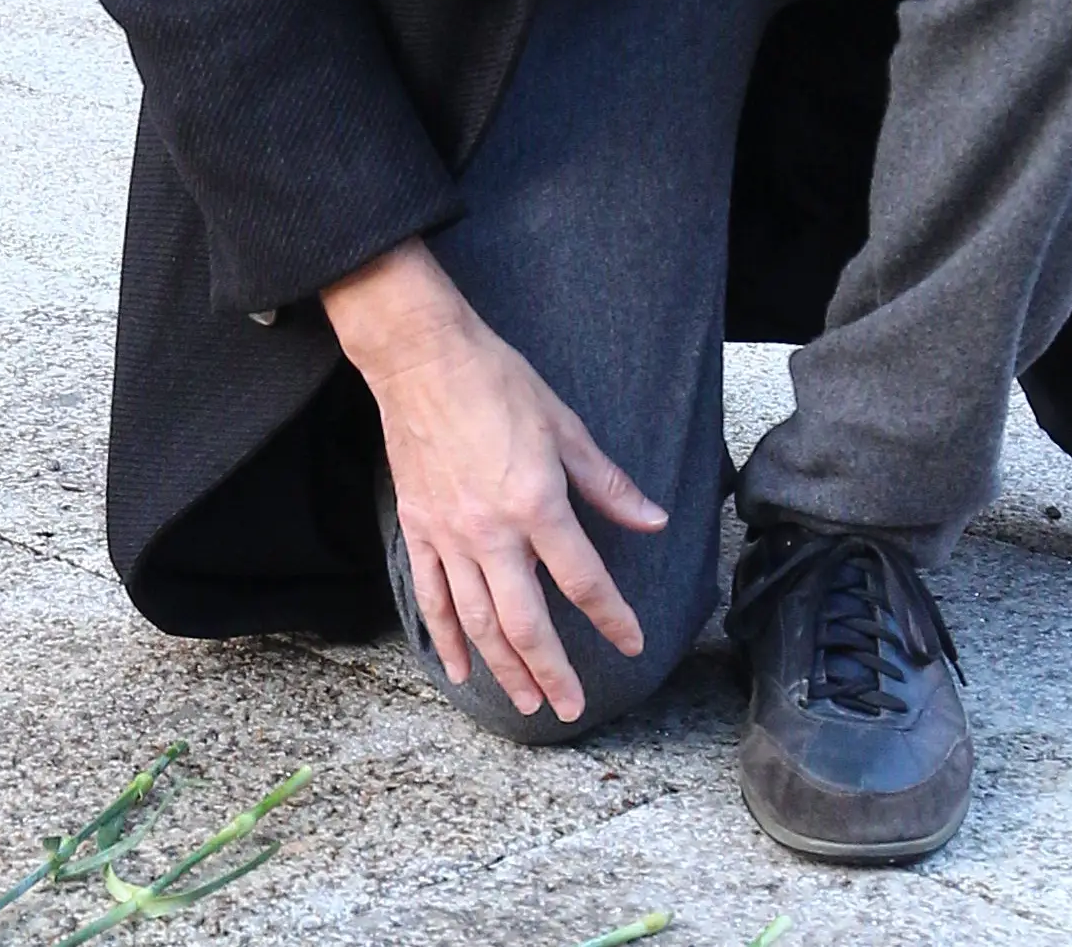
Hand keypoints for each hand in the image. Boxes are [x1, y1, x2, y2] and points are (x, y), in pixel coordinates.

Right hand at [321, 240, 666, 720]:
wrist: (421, 360)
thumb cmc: (498, 383)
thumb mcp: (566, 428)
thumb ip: (608, 485)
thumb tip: (654, 521)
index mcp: (536, 504)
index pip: (583, 579)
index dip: (612, 617)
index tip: (631, 644)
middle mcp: (491, 531)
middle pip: (525, 620)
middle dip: (552, 671)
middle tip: (571, 709)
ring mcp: (448, 534)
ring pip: (477, 619)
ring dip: (503, 667)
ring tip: (526, 703)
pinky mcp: (417, 528)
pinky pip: (430, 595)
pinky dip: (444, 637)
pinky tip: (459, 670)